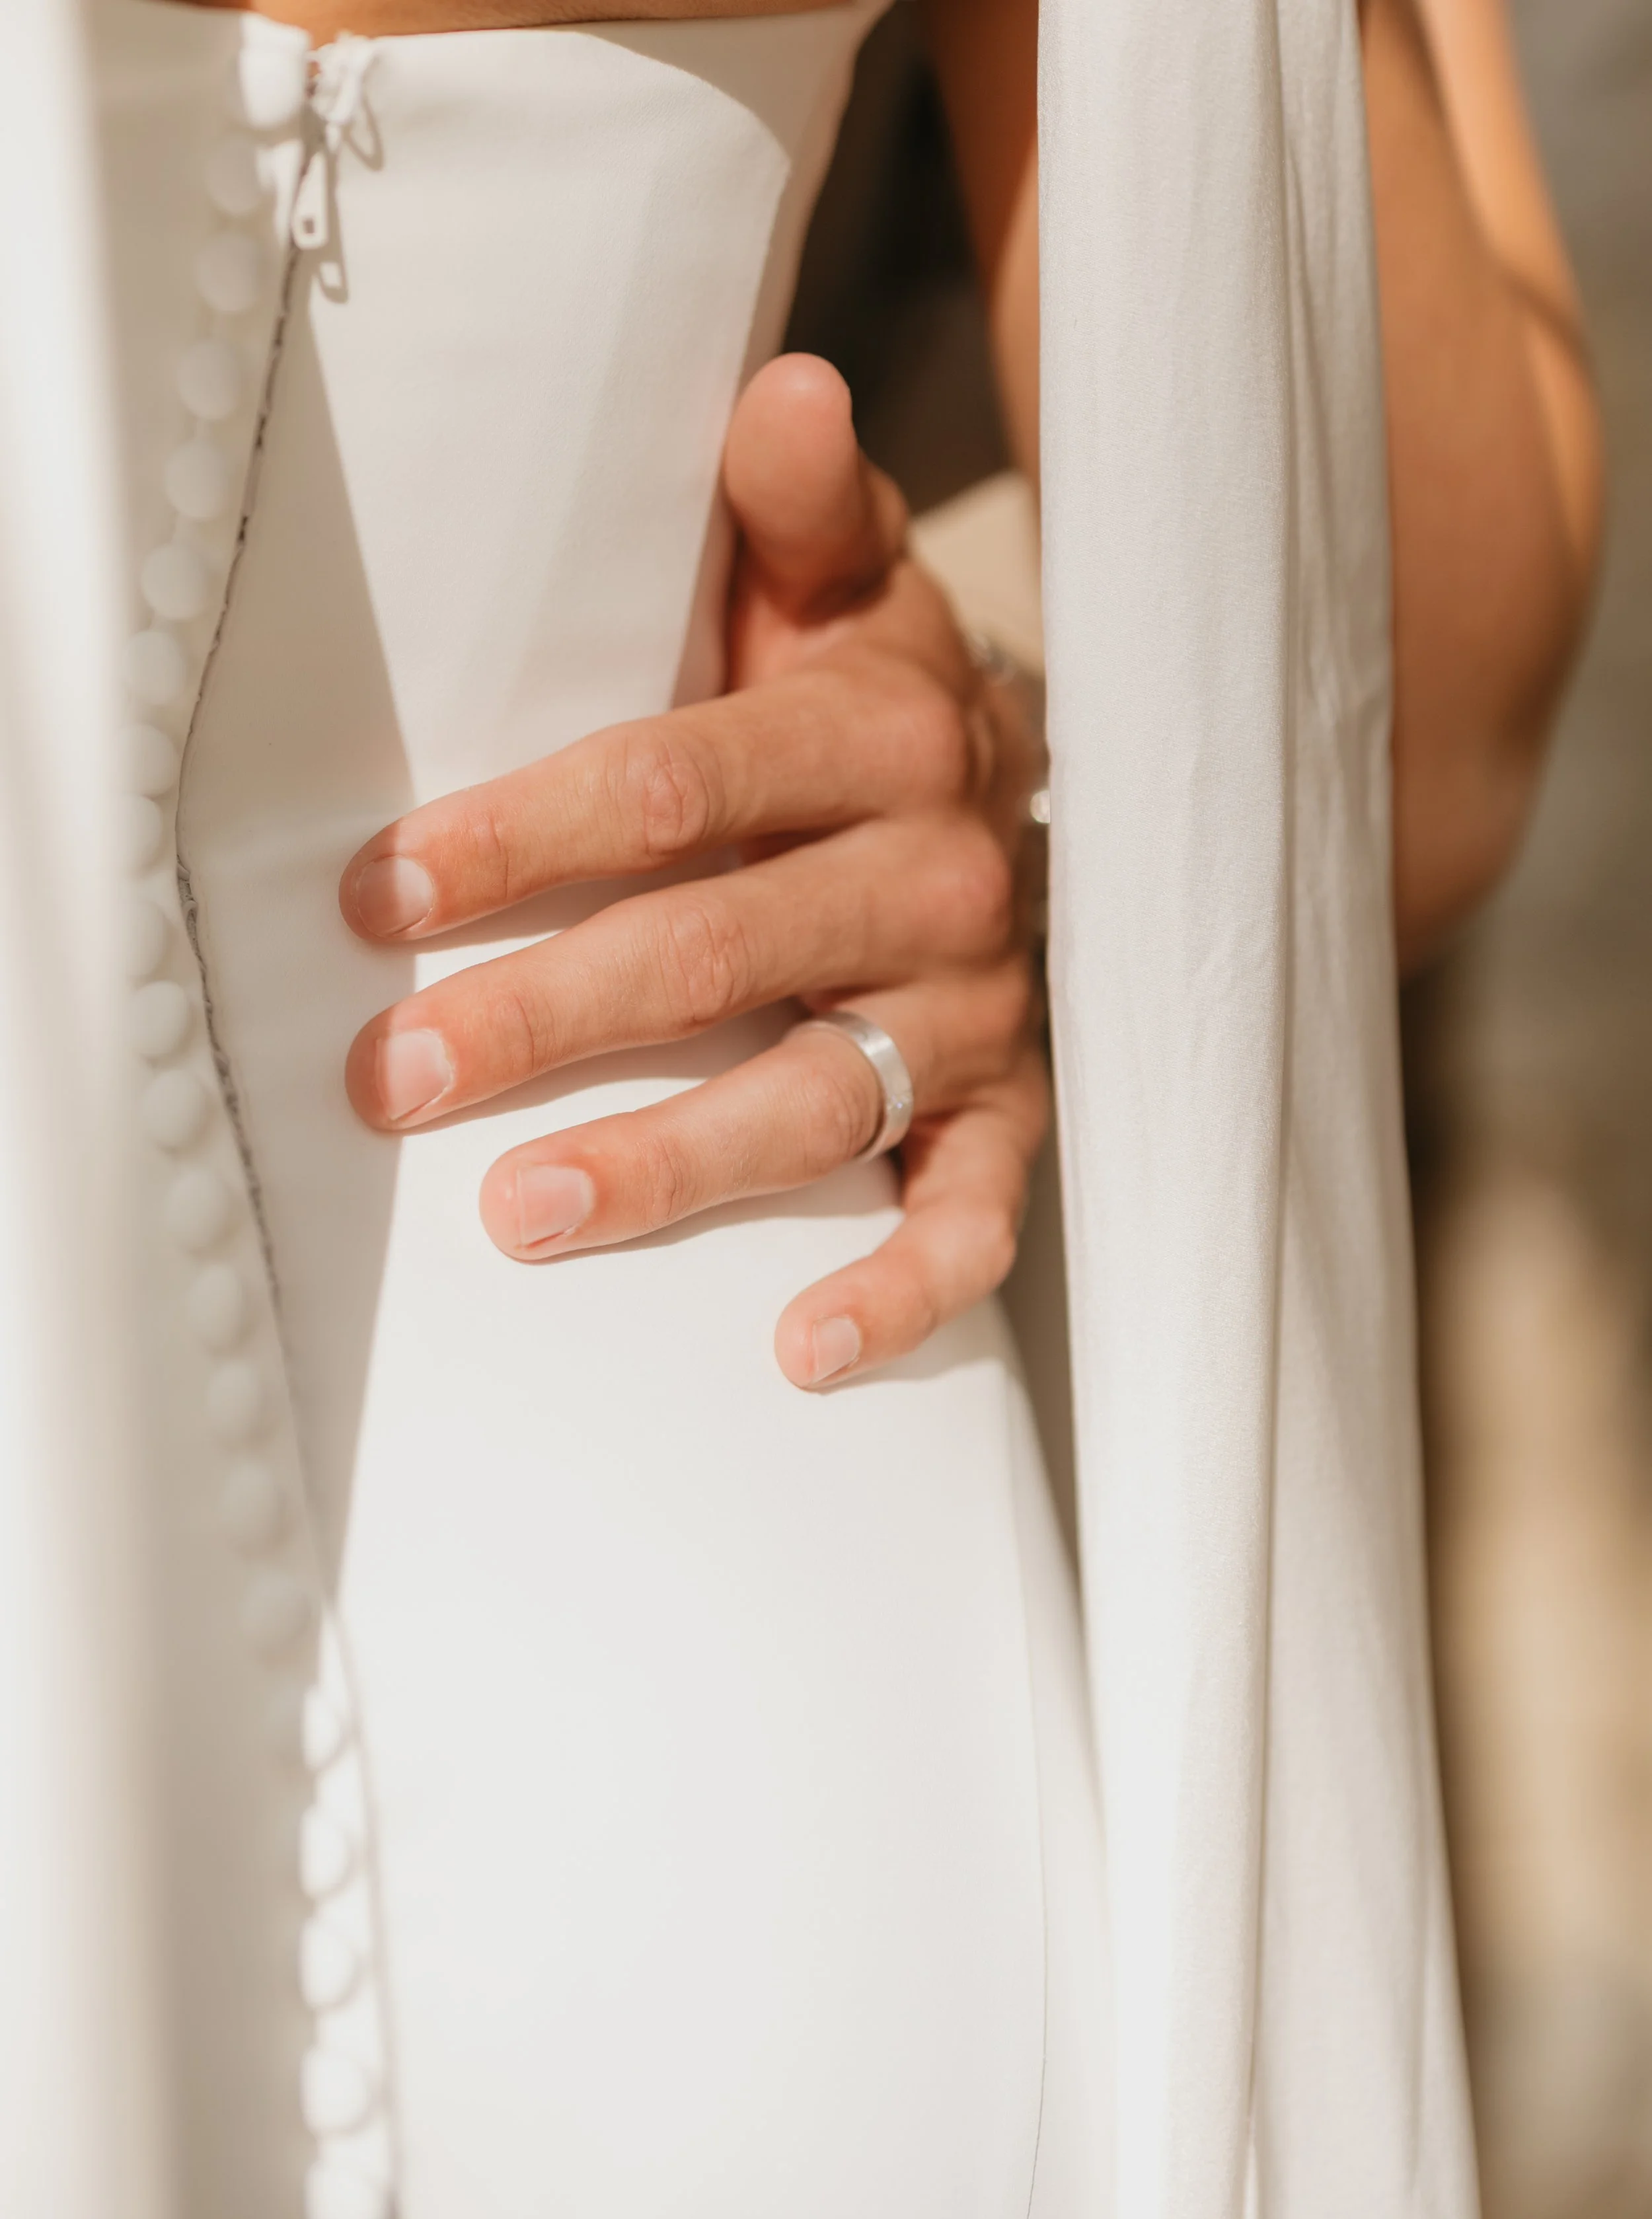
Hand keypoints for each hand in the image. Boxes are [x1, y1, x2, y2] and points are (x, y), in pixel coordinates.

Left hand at [339, 354, 1048, 1386]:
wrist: (1029, 798)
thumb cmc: (872, 700)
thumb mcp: (845, 588)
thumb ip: (799, 509)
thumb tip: (782, 385)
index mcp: (884, 735)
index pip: (679, 785)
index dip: (525, 836)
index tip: (386, 892)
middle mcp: (939, 877)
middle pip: (724, 952)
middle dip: (550, 1012)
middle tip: (398, 1074)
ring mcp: (980, 1010)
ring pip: (825, 1095)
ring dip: (675, 1160)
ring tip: (524, 1211)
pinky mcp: (1014, 1113)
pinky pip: (977, 1215)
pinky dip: (903, 1286)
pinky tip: (801, 1347)